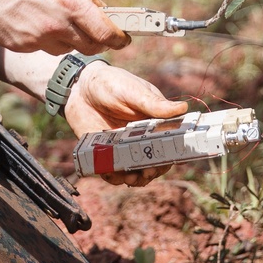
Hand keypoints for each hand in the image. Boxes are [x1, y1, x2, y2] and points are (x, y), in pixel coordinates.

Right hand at [0, 0, 129, 54]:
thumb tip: (101, 9)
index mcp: (71, 3)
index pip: (106, 33)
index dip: (119, 38)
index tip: (124, 39)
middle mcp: (57, 25)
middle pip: (90, 46)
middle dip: (97, 41)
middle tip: (97, 31)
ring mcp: (37, 39)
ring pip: (64, 48)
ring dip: (68, 38)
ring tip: (53, 16)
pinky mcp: (21, 46)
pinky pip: (41, 47)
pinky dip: (44, 38)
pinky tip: (31, 18)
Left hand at [65, 63, 186, 187]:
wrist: (79, 87)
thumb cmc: (111, 83)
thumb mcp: (133, 92)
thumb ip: (154, 104)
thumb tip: (183, 108)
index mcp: (154, 123)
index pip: (170, 143)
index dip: (172, 155)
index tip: (169, 160)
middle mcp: (141, 139)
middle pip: (153, 162)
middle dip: (152, 171)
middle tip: (147, 172)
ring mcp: (123, 148)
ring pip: (134, 171)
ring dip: (135, 179)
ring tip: (129, 178)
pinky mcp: (104, 153)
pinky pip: (111, 170)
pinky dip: (112, 176)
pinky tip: (110, 173)